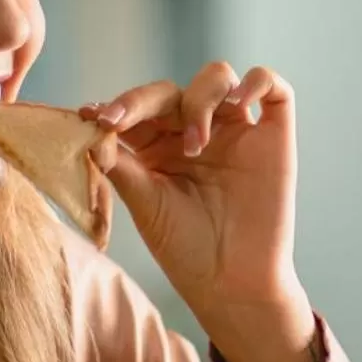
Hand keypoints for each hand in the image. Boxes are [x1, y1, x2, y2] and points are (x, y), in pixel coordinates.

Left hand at [86, 63, 316, 361]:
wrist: (232, 283)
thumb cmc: (185, 249)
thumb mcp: (144, 204)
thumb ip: (120, 163)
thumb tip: (87, 129)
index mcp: (159, 146)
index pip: (137, 109)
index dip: (117, 106)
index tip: (93, 117)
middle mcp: (196, 131)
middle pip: (170, 90)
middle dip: (142, 101)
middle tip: (120, 122)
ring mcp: (235, 130)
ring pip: (216, 78)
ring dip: (199, 101)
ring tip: (197, 145)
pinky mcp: (273, 135)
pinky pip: (272, 87)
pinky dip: (256, 82)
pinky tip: (238, 103)